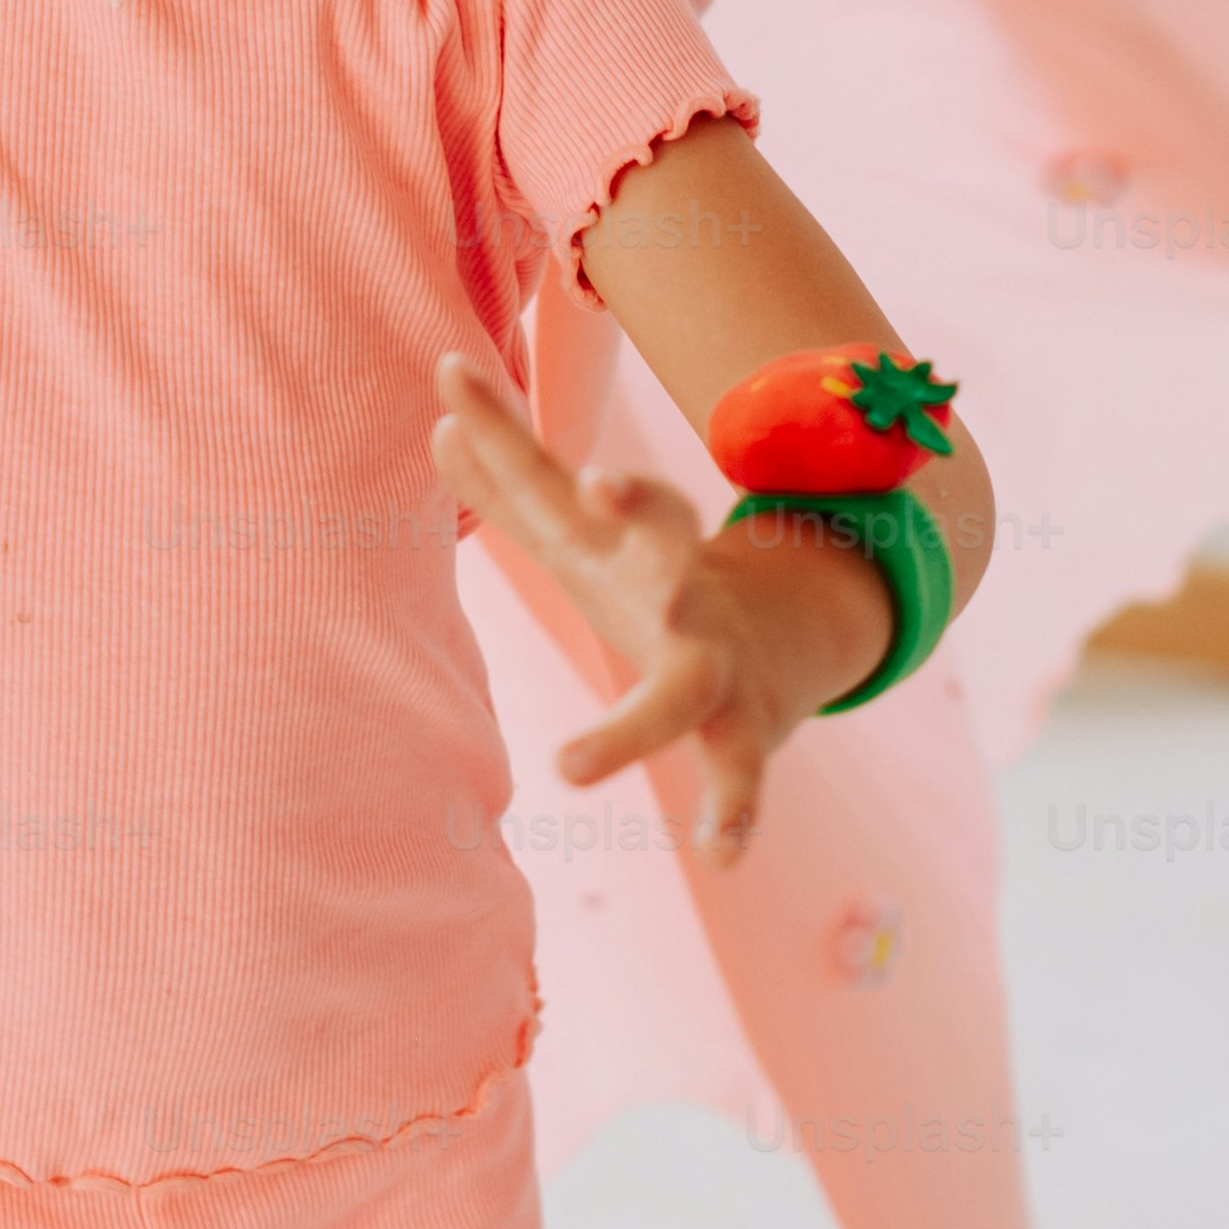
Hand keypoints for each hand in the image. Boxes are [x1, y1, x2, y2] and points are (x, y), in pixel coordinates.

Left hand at [432, 351, 882, 867]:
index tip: (452, 374)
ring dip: (630, 725)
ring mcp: (714, 660)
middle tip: (595, 487)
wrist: (787, 643)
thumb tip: (442, 427)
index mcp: (628, 541)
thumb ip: (513, 487)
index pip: (559, 477)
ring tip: (567, 768)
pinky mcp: (747, 730)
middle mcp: (677, 587)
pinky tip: (719, 854)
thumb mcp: (583, 542)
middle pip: (666, 538)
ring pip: (681, 687)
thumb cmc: (652, 587)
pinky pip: (742, 775)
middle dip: (641, 507)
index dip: (505, 427)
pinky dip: (736, 812)